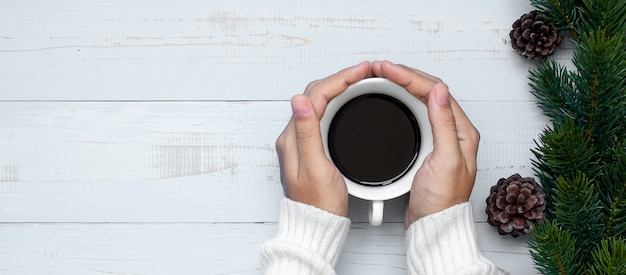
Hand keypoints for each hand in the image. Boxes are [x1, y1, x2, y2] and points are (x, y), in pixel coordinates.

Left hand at [275, 61, 372, 216]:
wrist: (316, 226)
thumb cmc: (318, 205)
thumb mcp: (315, 168)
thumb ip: (307, 133)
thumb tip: (299, 100)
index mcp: (293, 138)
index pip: (315, 95)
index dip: (340, 79)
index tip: (361, 72)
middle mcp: (293, 137)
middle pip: (315, 94)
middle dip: (340, 78)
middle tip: (364, 72)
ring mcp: (301, 141)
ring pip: (319, 102)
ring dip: (339, 87)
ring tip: (360, 80)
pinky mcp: (310, 147)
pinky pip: (322, 114)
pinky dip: (337, 101)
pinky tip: (348, 101)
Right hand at [371, 61, 480, 226]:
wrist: (432, 225)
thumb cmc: (442, 201)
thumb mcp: (446, 160)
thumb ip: (443, 124)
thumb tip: (439, 91)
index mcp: (462, 131)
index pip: (436, 91)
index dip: (410, 76)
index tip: (388, 70)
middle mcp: (453, 131)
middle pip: (428, 91)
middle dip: (404, 76)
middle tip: (380, 68)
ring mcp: (439, 137)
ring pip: (419, 100)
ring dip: (401, 86)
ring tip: (382, 76)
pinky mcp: (426, 146)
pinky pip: (413, 115)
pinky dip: (400, 102)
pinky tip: (390, 99)